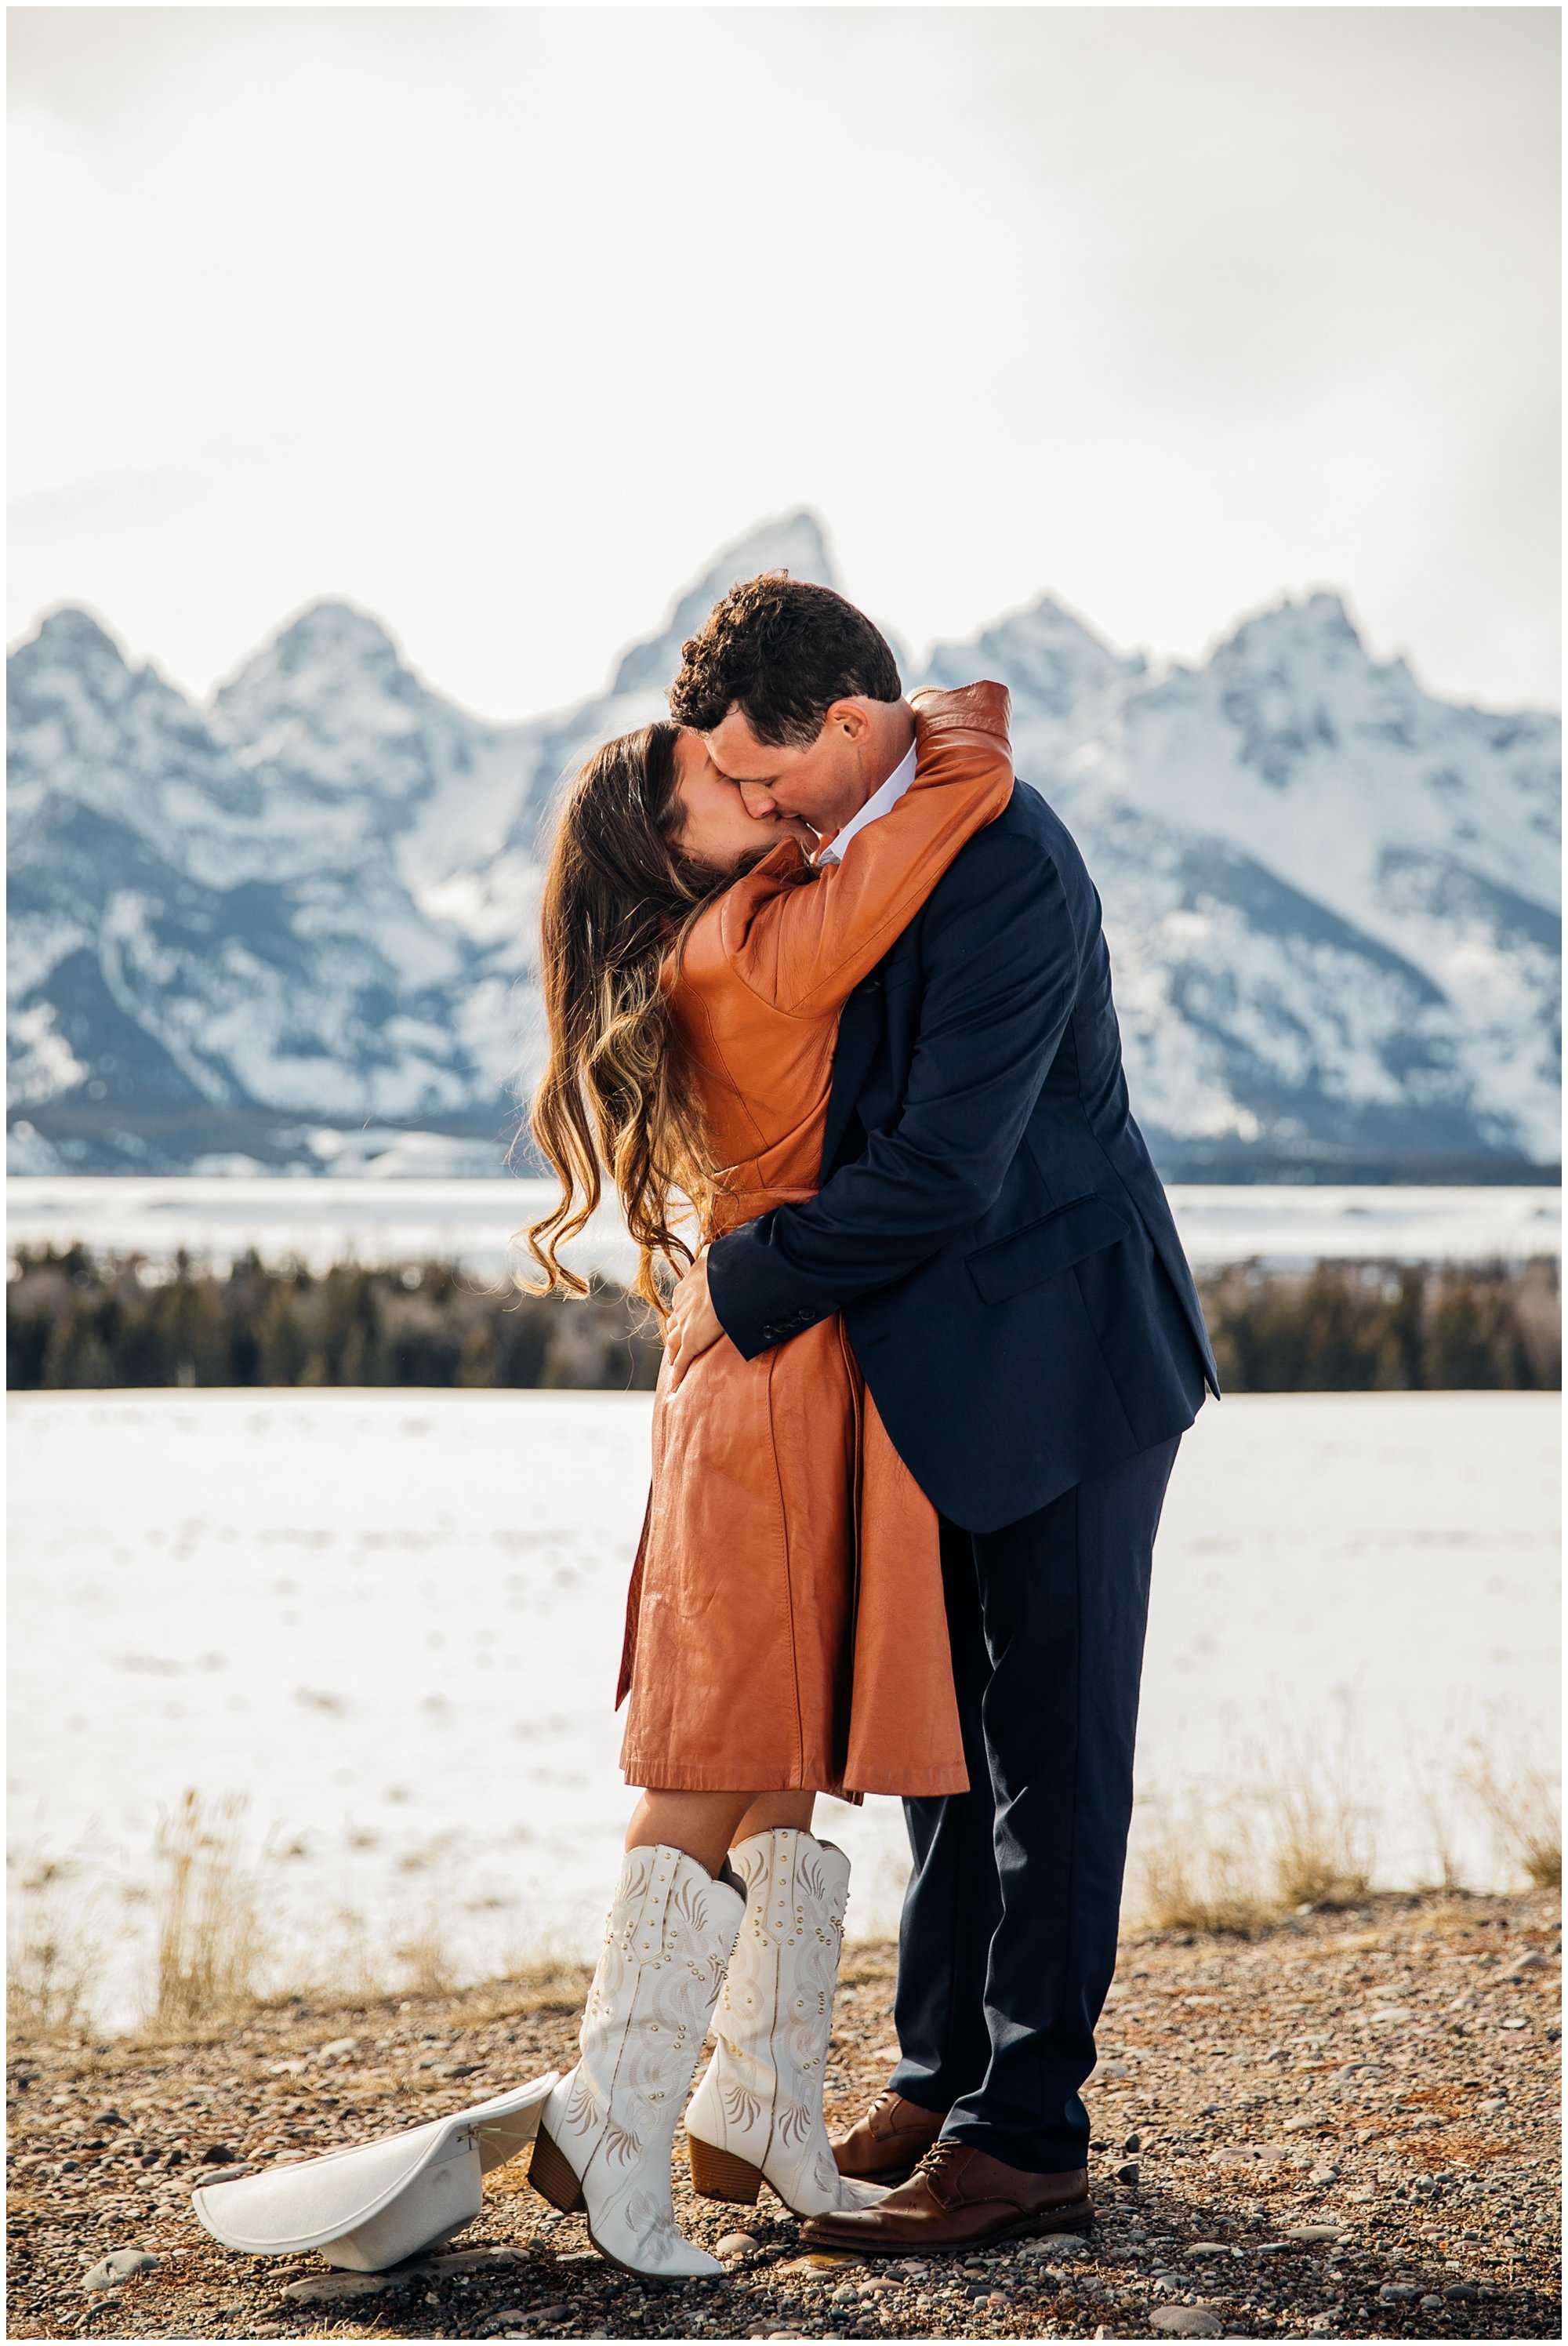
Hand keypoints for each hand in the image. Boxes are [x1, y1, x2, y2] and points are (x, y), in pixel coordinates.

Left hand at [666, 1252, 729, 1390]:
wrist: (727, 1279)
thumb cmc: (727, 1265)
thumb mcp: (716, 1256)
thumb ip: (711, 1254)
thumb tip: (709, 1246)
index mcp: (687, 1287)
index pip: (682, 1304)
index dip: (684, 1313)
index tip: (687, 1318)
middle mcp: (681, 1307)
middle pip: (673, 1325)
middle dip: (675, 1334)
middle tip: (678, 1343)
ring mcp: (684, 1326)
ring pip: (673, 1344)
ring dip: (674, 1353)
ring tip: (676, 1362)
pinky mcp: (691, 1342)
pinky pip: (681, 1363)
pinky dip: (677, 1376)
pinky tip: (675, 1387)